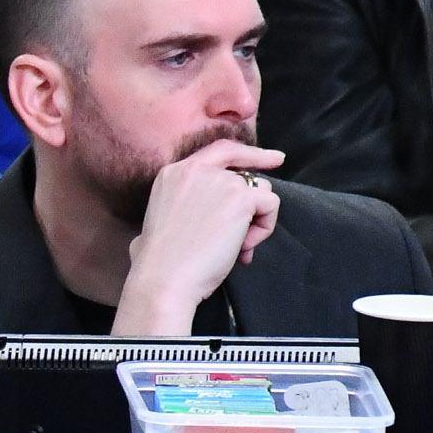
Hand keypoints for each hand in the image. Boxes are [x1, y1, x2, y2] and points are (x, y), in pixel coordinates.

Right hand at [117, 141, 283, 335]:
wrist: (163, 281)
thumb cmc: (159, 264)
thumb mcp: (160, 220)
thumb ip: (185, 204)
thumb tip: (210, 213)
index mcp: (173, 173)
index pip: (221, 150)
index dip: (250, 154)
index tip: (273, 159)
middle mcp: (197, 170)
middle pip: (246, 176)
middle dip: (252, 203)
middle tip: (245, 235)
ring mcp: (221, 181)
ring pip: (261, 191)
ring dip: (254, 221)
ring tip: (235, 248)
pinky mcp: (241, 198)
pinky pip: (270, 205)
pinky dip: (263, 229)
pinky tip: (241, 249)